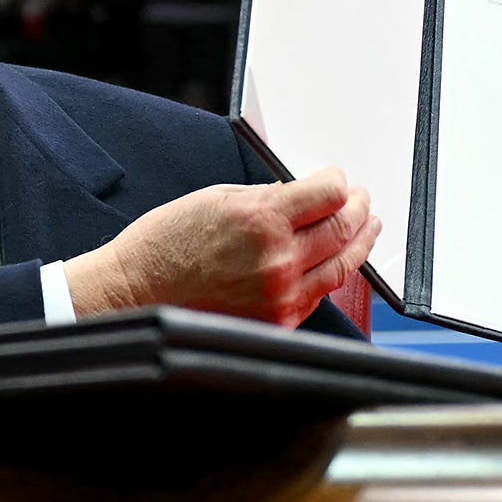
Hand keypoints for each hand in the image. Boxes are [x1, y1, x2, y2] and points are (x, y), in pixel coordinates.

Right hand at [66, 166, 380, 327]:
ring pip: (343, 265)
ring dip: (360, 242)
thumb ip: (265, 198)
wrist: (134, 294)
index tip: (337, 179)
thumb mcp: (215, 200)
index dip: (339, 181)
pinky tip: (337, 262)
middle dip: (358, 207)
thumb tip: (299, 196)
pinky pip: (319, 294)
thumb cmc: (163, 246)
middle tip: (360, 200)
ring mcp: (281, 295)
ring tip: (367, 228)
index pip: (330, 194)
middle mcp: (277, 259)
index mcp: (261, 220)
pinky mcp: (277, 322)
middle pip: (344, 227)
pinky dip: (333, 274)